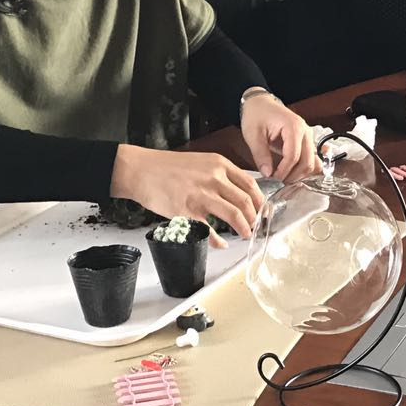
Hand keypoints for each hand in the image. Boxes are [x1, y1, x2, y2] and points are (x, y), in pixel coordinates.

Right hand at [110, 143, 263, 247]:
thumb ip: (221, 174)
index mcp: (220, 164)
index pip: (250, 184)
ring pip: (233, 214)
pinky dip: (217, 241)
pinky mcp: (186, 210)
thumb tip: (238, 193)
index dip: (260, 201)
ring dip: (243, 228)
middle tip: (256, 226)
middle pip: (245, 201)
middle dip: (255, 217)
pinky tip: (220, 244)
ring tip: (244, 235)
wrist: (141, 170)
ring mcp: (200, 194)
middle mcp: (213, 178)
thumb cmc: (169, 167)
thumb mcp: (202, 161)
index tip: (263, 211)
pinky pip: (208, 230)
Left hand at [239, 89, 317, 181]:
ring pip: (312, 162)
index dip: (284, 171)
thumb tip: (267, 173)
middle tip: (278, 182)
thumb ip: (260, 155)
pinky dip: (304, 169)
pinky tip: (292, 173)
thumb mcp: (253, 134)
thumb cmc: (257, 114)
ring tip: (284, 178)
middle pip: (308, 162)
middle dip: (294, 175)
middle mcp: (305, 132)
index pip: (294, 156)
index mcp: (293, 127)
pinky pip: (311, 159)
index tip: (273, 178)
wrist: (260, 103)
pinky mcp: (306, 141)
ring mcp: (308, 136)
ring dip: (300, 174)